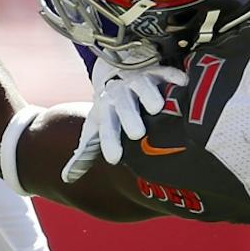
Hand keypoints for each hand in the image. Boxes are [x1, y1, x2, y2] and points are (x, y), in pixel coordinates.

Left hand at [60, 62, 188, 182]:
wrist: (114, 74)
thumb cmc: (110, 111)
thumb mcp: (95, 128)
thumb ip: (84, 153)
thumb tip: (67, 178)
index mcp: (106, 110)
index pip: (106, 127)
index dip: (109, 142)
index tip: (114, 158)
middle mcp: (120, 95)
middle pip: (123, 105)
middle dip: (129, 117)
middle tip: (137, 133)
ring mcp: (138, 81)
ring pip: (142, 85)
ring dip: (148, 95)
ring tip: (157, 107)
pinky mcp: (157, 71)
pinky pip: (165, 73)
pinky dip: (173, 77)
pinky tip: (182, 83)